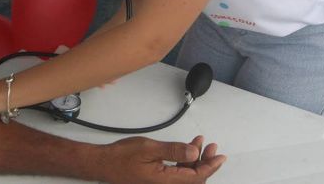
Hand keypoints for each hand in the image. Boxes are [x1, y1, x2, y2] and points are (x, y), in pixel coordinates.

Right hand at [98, 135, 225, 183]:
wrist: (104, 163)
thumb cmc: (122, 157)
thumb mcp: (150, 149)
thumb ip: (173, 151)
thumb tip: (194, 152)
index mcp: (166, 181)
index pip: (197, 177)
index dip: (211, 166)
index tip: (220, 156)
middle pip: (194, 178)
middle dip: (206, 162)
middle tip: (212, 147)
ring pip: (186, 175)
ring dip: (196, 160)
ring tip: (200, 144)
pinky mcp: (157, 180)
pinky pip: (177, 173)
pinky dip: (184, 161)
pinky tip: (186, 150)